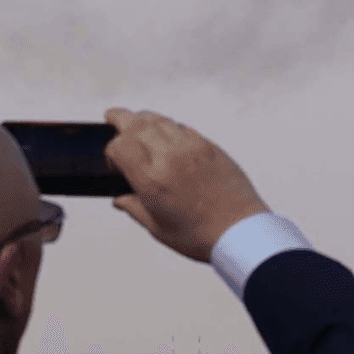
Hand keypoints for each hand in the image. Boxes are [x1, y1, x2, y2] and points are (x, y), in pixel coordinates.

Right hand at [104, 108, 268, 261]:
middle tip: (112, 117)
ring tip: (139, 125)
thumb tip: (120, 199)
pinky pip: (183, 128)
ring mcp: (192, 149)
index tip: (115, 164)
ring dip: (144, 119)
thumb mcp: (158, 228)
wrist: (242, 232)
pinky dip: (169, 127)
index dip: (111, 151)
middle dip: (120, 118)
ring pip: (160, 120)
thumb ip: (134, 208)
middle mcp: (170, 158)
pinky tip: (167, 138)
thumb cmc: (200, 235)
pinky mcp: (211, 147)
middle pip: (136, 122)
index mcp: (152, 179)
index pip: (120, 145)